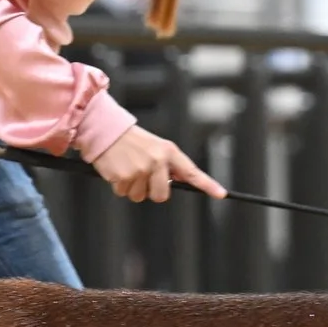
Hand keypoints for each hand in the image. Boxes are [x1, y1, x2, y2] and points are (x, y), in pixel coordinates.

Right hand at [90, 126, 223, 203]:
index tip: (221, 194)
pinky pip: (124, 193)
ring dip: (132, 187)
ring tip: (127, 167)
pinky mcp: (124, 176)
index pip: (191, 172)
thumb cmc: (131, 141)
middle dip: (151, 190)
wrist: (105, 130)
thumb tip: (182, 180)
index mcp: (168, 152)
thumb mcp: (155, 147)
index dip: (208, 185)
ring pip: (140, 196)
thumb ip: (169, 165)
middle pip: (162, 195)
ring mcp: (141, 169)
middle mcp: (158, 161)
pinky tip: (118, 169)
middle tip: (141, 174)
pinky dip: (119, 185)